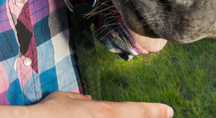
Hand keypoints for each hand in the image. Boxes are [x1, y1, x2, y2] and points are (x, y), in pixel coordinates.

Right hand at [34, 91, 173, 117]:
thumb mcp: (64, 98)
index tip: (168, 110)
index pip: (138, 110)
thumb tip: (88, 100)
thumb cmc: (47, 112)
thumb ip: (79, 98)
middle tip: (162, 117)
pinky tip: (100, 117)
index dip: (155, 110)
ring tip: (140, 116)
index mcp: (104, 112)